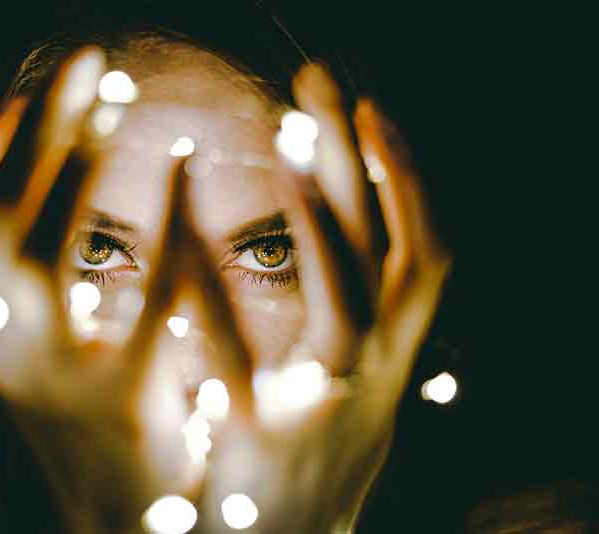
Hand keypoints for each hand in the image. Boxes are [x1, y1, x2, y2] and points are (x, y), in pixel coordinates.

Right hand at [0, 47, 253, 529]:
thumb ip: (2, 275)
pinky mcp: (117, 391)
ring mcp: (42, 371)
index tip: (19, 100)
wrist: (115, 510)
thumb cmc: (73, 409)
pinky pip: (144, 287)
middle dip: (33, 126)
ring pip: (36, 240)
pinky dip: (166, 220)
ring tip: (119, 110)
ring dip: (77, 160)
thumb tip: (24, 168)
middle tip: (86, 65)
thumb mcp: (18, 345)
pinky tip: (188, 174)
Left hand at [195, 65, 451, 532]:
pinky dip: (211, 287)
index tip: (369, 108)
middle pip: (394, 247)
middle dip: (364, 157)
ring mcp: (330, 404)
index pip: (425, 249)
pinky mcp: (262, 438)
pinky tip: (181, 235)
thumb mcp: (356, 384)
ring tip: (292, 138)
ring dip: (329, 212)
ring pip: (352, 294)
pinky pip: (238, 352)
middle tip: (319, 79)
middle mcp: (380, 370)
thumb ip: (356, 317)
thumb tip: (336, 232)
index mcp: (397, 351)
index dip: (407, 175)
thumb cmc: (316, 454)